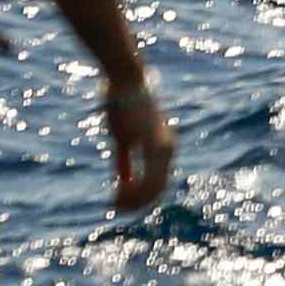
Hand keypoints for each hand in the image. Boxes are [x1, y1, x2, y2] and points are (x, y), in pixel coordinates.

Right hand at [102, 72, 177, 215]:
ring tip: (116, 202)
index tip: (120, 204)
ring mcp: (163, 146)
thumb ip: (126, 161)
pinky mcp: (153, 143)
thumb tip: (124, 182)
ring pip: (154, 188)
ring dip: (135, 200)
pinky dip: (133, 191)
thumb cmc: (122, 105)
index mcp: (164, 149)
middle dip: (137, 203)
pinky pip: (148, 178)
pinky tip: (118, 195)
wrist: (125, 80)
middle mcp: (168, 150)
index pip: (158, 185)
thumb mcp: (123, 139)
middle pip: (157, 190)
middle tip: (116, 206)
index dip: (140, 200)